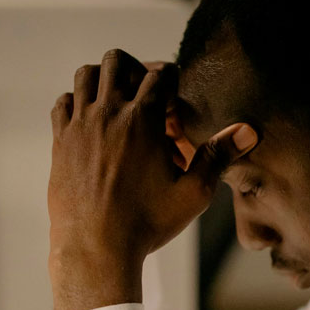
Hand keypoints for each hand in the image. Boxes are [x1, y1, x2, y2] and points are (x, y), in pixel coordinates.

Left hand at [47, 49, 256, 309]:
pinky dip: (79, 101)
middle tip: (149, 93)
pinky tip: (93, 121)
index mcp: (143, 120)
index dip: (172, 80)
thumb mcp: (193, 193)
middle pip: (118, 61)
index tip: (176, 101)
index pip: (159, 73)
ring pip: (87, 75)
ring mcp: (80, 125)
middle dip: (137, 69)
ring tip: (120, 100)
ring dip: (106, 79)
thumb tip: (248, 132)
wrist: (97, 248)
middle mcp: (108, 114)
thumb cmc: (147, 223)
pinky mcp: (62, 141)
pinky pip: (64, 102)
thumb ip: (218, 156)